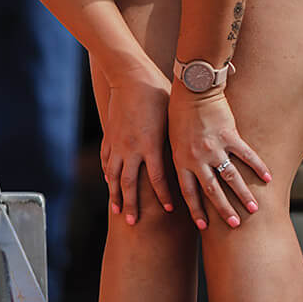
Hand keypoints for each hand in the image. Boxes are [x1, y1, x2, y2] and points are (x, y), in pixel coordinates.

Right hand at [100, 69, 175, 224]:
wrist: (131, 78)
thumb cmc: (158, 95)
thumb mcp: (173, 118)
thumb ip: (178, 140)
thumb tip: (195, 155)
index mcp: (151, 145)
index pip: (158, 178)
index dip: (164, 196)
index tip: (170, 210)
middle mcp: (132, 148)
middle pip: (130, 184)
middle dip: (131, 205)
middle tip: (132, 223)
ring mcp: (117, 143)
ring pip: (114, 176)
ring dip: (115, 195)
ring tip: (116, 211)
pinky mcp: (109, 137)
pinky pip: (107, 161)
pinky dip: (107, 174)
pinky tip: (108, 182)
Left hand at [167, 85, 271, 229]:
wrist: (192, 90)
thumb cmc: (179, 114)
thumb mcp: (173, 140)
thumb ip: (182, 159)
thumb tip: (188, 176)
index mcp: (180, 160)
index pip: (188, 192)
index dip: (196, 210)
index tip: (203, 227)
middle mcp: (197, 158)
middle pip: (211, 190)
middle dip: (223, 210)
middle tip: (234, 225)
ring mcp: (214, 148)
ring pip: (231, 177)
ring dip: (243, 195)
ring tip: (254, 210)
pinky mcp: (230, 136)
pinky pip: (247, 155)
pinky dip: (258, 167)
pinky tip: (268, 179)